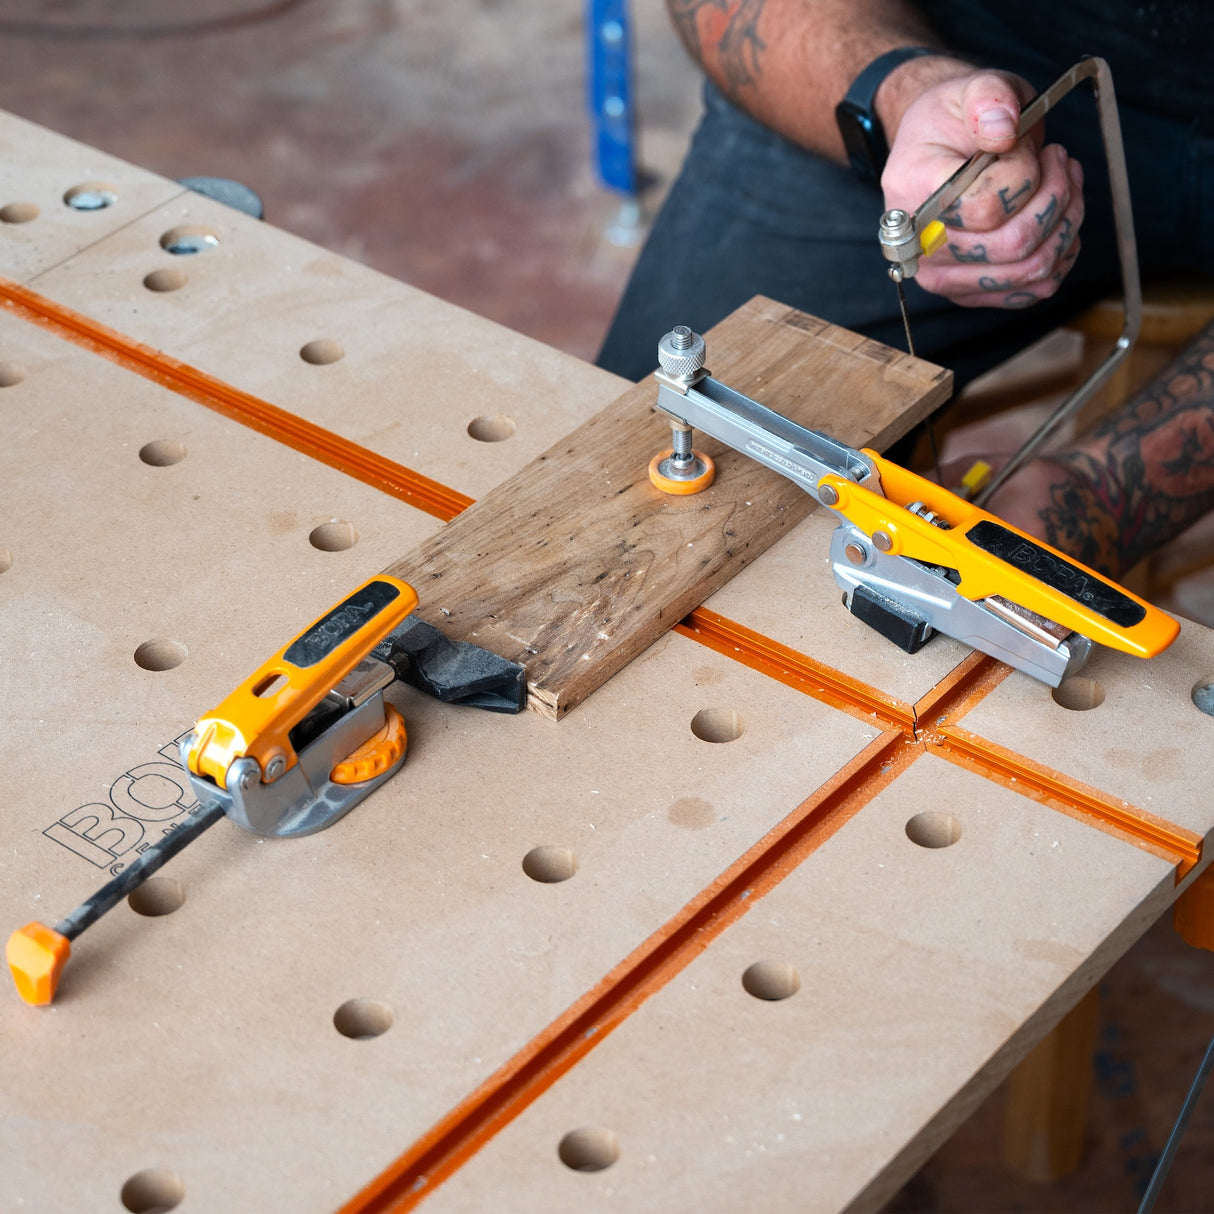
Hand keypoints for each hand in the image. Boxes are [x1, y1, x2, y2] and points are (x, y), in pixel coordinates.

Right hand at [882, 70, 1083, 308]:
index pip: (987, 206)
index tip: (1030, 148)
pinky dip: (1059, 256)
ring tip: (1066, 185)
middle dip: (1056, 197)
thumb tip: (1003, 130)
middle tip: (1061, 162)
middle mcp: (919, 243)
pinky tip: (1059, 223)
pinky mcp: (965, 291)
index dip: (1027, 175)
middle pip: (1013, 245)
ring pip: (1028, 270)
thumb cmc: (953, 121)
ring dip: (1066, 225)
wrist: (933, 151)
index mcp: (913, 189)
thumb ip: (988, 96)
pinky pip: (1028, 291)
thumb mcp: (970, 87)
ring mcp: (940, 274)